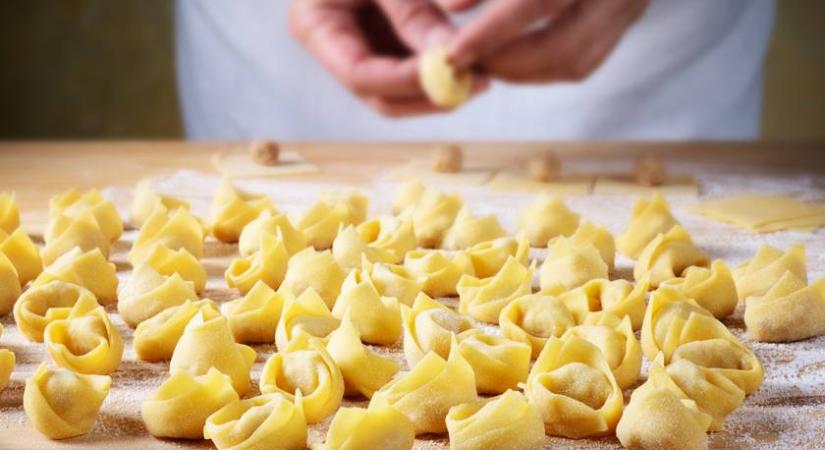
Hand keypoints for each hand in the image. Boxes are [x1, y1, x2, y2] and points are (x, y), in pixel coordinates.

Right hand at [289, 0, 488, 116]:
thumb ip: (412, 11)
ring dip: (443, 89)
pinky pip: (417, 72)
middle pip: (381, 97)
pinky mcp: (388, 46)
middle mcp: (336, 50)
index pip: (359, 75)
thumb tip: (447, 54)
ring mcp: (364, 52)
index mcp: (316, 26)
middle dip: (429, 96)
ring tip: (485, 74)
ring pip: (403, 93)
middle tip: (478, 82)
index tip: (450, 72)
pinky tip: (477, 62)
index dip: (404, 81)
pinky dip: (445, 71)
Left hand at [444, 0, 650, 82]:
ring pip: (576, 62)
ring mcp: (632, 3)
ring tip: (482, 61)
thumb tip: (450, 5)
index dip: (491, 32)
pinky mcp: (629, 16)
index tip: (453, 51)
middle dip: (506, 64)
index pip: (537, 1)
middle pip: (562, 46)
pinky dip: (543, 68)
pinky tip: (509, 58)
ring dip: (522, 72)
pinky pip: (585, 61)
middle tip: (464, 64)